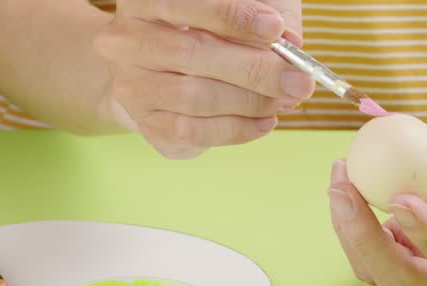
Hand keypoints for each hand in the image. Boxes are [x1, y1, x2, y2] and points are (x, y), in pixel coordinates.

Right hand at [92, 0, 313, 158]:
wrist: (157, 71)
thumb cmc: (204, 32)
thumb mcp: (228, 11)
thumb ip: (258, 16)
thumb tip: (290, 44)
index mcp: (145, 0)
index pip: (186, 4)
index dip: (233, 17)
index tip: (275, 29)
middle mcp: (127, 41)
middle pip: (193, 54)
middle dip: (255, 69)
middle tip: (298, 80)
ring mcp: (132, 86)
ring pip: (194, 98)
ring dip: (249, 102)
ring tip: (284, 99)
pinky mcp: (146, 122)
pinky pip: (194, 132)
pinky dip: (236, 129)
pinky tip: (263, 121)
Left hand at [328, 139, 426, 285]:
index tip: (400, 199)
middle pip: (404, 281)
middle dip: (366, 239)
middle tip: (343, 188)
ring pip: (378, 272)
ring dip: (350, 228)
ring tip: (341, 175)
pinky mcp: (408, 267)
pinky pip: (371, 254)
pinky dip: (353, 221)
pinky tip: (347, 184)